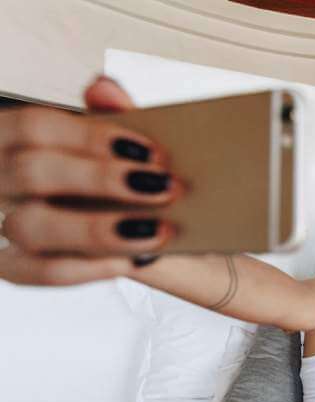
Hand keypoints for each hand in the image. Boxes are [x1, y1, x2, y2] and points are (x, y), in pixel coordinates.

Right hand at [0, 76, 181, 285]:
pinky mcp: (18, 267)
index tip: (151, 153)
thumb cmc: (135, 185)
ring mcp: (7, 225)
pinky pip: (41, 271)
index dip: (91, 137)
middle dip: (100, 179)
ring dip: (99, 229)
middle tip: (163, 187)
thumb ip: (116, 117)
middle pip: (29, 172)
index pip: (34, 127)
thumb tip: (104, 88)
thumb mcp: (129, 149)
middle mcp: (5, 179)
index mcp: (21, 139)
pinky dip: (92, 267)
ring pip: (30, 226)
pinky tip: (137, 259)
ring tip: (157, 230)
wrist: (170, 242)